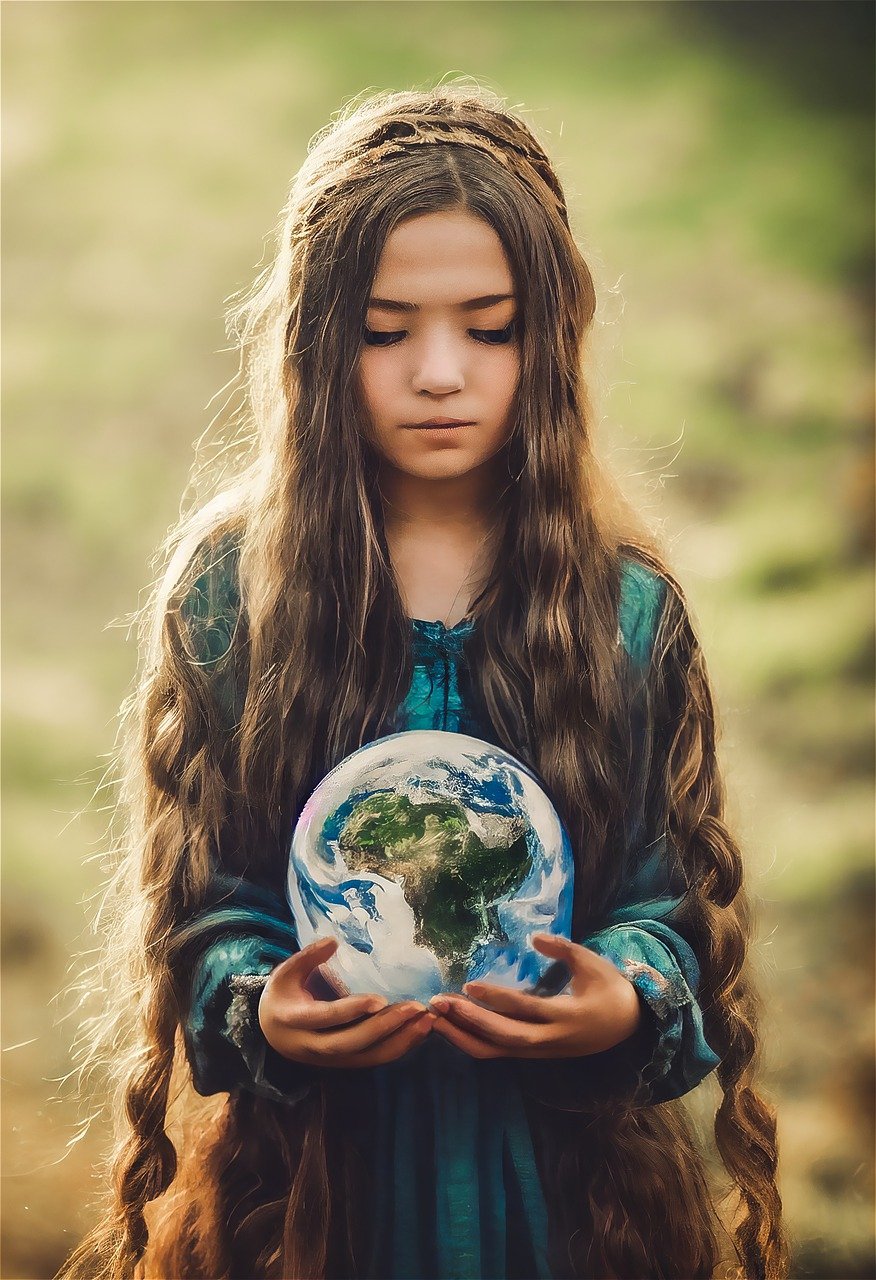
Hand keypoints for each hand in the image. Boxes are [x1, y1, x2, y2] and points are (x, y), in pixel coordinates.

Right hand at [258, 936, 435, 1068]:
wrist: (271, 1033)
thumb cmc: (282, 996)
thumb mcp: (285, 973)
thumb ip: (308, 957)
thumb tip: (333, 941)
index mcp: (294, 1020)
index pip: (326, 1018)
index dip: (352, 1010)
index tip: (379, 999)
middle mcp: (312, 1046)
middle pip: (352, 1043)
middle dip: (385, 1027)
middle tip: (416, 1008)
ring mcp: (330, 1060)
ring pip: (367, 1057)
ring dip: (400, 1041)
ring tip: (427, 1021)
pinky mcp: (344, 1064)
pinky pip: (373, 1060)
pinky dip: (398, 1048)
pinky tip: (419, 1032)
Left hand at [428, 934, 643, 1060]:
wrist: (629, 1026)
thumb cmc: (609, 989)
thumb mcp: (592, 964)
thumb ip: (563, 949)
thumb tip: (535, 936)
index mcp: (565, 1017)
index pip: (524, 1009)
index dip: (496, 998)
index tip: (469, 984)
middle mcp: (549, 1040)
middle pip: (502, 1038)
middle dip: (467, 1022)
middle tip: (437, 1004)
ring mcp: (540, 1051)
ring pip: (495, 1051)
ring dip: (462, 1036)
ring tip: (434, 1018)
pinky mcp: (533, 1054)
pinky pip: (498, 1051)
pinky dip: (473, 1041)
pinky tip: (452, 1027)